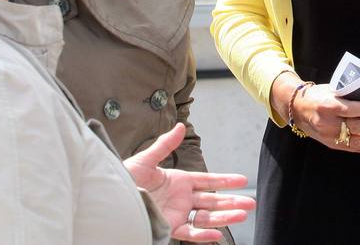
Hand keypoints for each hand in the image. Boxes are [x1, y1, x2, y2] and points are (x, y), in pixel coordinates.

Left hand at [123, 124, 255, 241]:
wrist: (109, 200)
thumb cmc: (123, 179)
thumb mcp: (145, 160)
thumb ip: (164, 145)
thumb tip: (180, 126)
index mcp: (178, 181)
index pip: (207, 181)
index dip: (225, 181)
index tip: (243, 181)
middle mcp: (181, 198)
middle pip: (212, 201)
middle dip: (232, 202)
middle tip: (251, 203)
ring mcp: (176, 214)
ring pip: (206, 217)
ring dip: (224, 217)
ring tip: (242, 215)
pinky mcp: (168, 228)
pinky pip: (189, 233)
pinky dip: (203, 235)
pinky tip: (217, 234)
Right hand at [289, 83, 359, 154]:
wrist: (297, 109)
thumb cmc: (318, 95)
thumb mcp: (331, 89)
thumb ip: (349, 93)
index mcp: (328, 107)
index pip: (352, 109)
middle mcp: (328, 124)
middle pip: (357, 127)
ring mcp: (330, 137)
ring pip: (358, 142)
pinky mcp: (332, 146)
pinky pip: (354, 150)